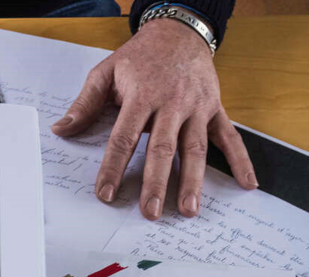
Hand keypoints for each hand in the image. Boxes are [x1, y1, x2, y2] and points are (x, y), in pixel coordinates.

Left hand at [51, 19, 256, 219]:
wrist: (179, 32)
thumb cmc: (140, 57)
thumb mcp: (106, 72)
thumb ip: (85, 104)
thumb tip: (62, 130)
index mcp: (142, 96)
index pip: (124, 138)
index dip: (113, 167)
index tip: (105, 193)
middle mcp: (172, 104)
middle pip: (163, 149)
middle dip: (156, 183)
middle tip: (151, 212)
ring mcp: (197, 107)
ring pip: (195, 149)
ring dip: (193, 181)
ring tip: (189, 209)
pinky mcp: (216, 108)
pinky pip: (230, 137)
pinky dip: (240, 160)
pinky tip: (246, 184)